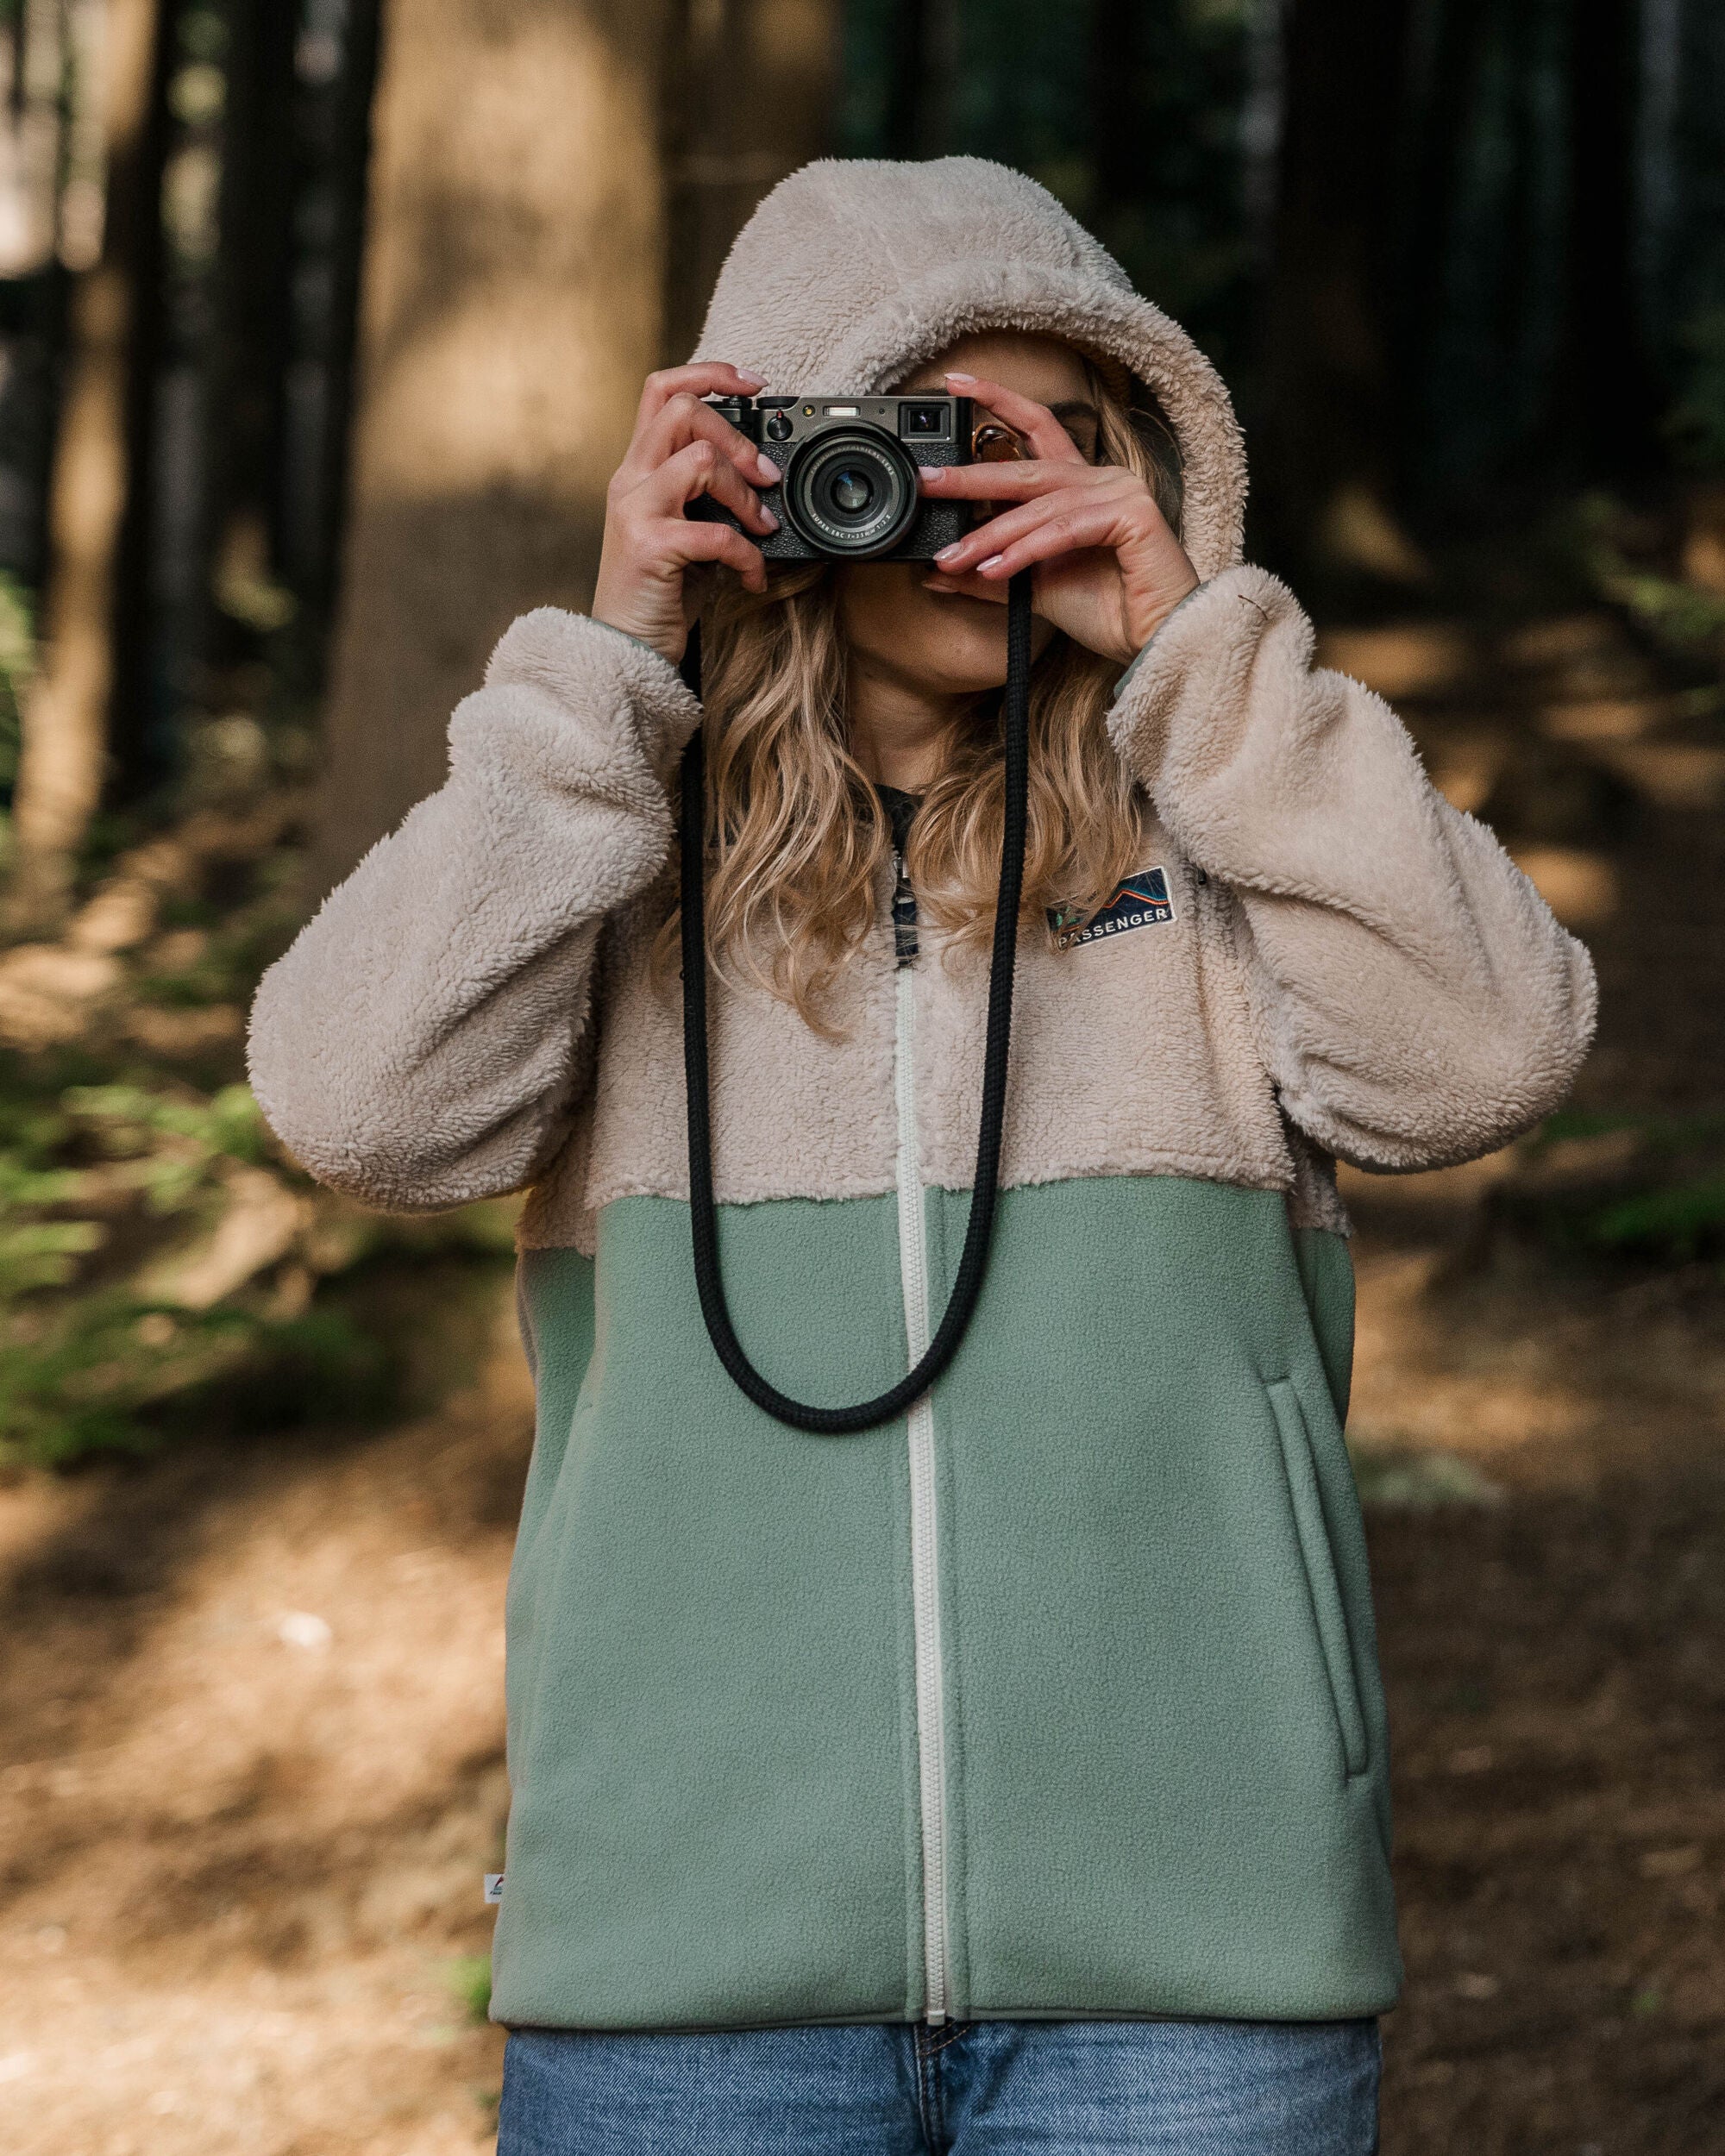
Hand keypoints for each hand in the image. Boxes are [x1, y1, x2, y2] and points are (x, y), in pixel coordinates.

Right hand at [591, 363, 783, 664]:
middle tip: (767, 478)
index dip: (709, 374)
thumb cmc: (660, 592)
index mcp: (637, 470)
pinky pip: (716, 532)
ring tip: (762, 529)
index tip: (754, 384)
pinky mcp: (651, 547)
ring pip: (701, 459)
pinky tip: (753, 577)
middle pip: (683, 410)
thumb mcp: (683, 530)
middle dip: (738, 438)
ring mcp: (636, 511)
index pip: (662, 390)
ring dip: (746, 494)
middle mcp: (630, 481)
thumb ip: (705, 495)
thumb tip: (763, 476)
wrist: (625, 649)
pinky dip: (747, 555)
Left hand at [917, 371, 1198, 667]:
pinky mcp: (1132, 515)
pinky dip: (1025, 551)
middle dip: (971, 477)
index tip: (955, 385)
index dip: (998, 401)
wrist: (1153, 640)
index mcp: (1080, 485)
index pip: (1037, 429)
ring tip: (953, 558)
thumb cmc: (1105, 611)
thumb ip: (989, 574)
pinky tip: (995, 570)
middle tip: (928, 483)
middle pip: (1026, 467)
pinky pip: (1064, 529)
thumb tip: (937, 572)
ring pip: (1039, 506)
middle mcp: (1101, 479)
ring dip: (991, 535)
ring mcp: (1120, 491)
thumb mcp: (1031, 588)